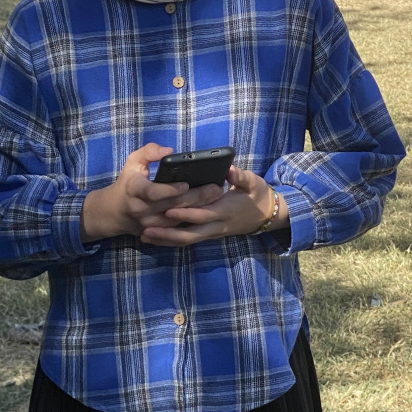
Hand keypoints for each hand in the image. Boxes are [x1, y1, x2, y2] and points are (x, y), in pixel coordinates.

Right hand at [80, 143, 222, 240]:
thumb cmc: (128, 182)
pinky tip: (209, 207)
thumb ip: (149, 152)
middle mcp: (142, 209)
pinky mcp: (158, 231)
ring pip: (178, 218)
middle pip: (172, 206)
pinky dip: (194, 217)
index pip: (153, 193)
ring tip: (216, 195)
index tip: (186, 184)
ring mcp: (150, 224)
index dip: (169, 190)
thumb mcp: (133, 162)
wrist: (115, 213)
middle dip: (196, 197)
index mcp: (134, 190)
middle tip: (215, 188)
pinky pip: (179, 226)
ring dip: (199, 208)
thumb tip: (169, 151)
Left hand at [140, 166, 288, 246]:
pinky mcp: (208, 234)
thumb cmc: (258, 195)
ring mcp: (212, 232)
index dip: (185, 214)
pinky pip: (188, 240)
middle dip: (168, 234)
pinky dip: (171, 241)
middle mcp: (216, 225)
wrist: (265, 215)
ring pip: (187, 241)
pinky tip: (155, 239)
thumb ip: (240, 176)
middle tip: (147, 230)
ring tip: (145, 236)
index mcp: (225, 211)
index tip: (169, 209)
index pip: (202, 215)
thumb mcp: (253, 182)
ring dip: (166, 240)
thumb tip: (228, 169)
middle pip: (190, 234)